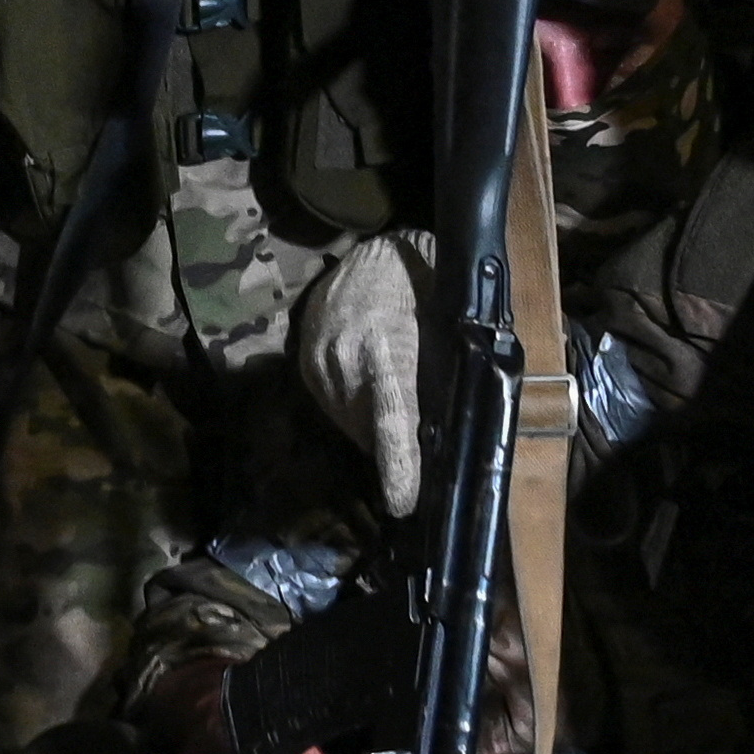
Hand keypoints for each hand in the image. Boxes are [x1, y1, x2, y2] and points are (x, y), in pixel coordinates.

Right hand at [295, 230, 437, 517]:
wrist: (370, 250)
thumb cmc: (421, 282)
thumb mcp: (446, 327)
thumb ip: (444, 378)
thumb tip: (448, 436)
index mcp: (386, 348)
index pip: (391, 421)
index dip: (398, 468)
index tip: (403, 503)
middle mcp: (344, 361)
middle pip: (370, 432)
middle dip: (397, 453)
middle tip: (423, 461)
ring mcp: (319, 365)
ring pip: (351, 425)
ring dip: (375, 434)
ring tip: (399, 421)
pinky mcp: (305, 366)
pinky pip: (335, 408)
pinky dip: (357, 414)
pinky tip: (374, 398)